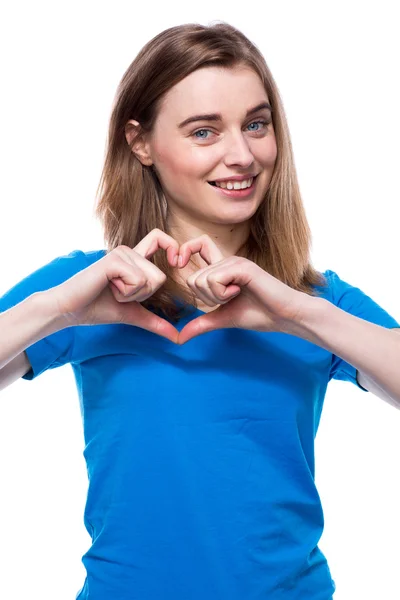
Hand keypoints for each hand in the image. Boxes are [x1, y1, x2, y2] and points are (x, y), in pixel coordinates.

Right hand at [48, 229, 179, 342]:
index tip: (176, 263)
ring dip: (132, 295)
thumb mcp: (133, 314)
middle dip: (142, 295)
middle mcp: (129, 251)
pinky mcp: (114, 260)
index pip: (160, 238)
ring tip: (111, 290)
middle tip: (119, 293)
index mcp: (134, 259)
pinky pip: (138, 281)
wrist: (69, 310)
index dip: (173, 247)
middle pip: (160, 277)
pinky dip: (125, 293)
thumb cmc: (97, 308)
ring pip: (151, 280)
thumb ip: (155, 321)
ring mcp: (121, 253)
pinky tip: (107, 288)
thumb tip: (178, 337)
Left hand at [177, 254, 306, 343]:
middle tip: (228, 299)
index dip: (184, 251)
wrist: (284, 317)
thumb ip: (202, 323)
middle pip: (192, 279)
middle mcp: (227, 261)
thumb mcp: (223, 318)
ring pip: (201, 280)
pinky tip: (239, 293)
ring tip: (236, 296)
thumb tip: (180, 339)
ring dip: (216, 298)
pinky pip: (214, 280)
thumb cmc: (259, 315)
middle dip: (206, 299)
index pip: (197, 246)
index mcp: (222, 269)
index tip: (179, 264)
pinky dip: (222, 294)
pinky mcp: (242, 267)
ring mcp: (235, 262)